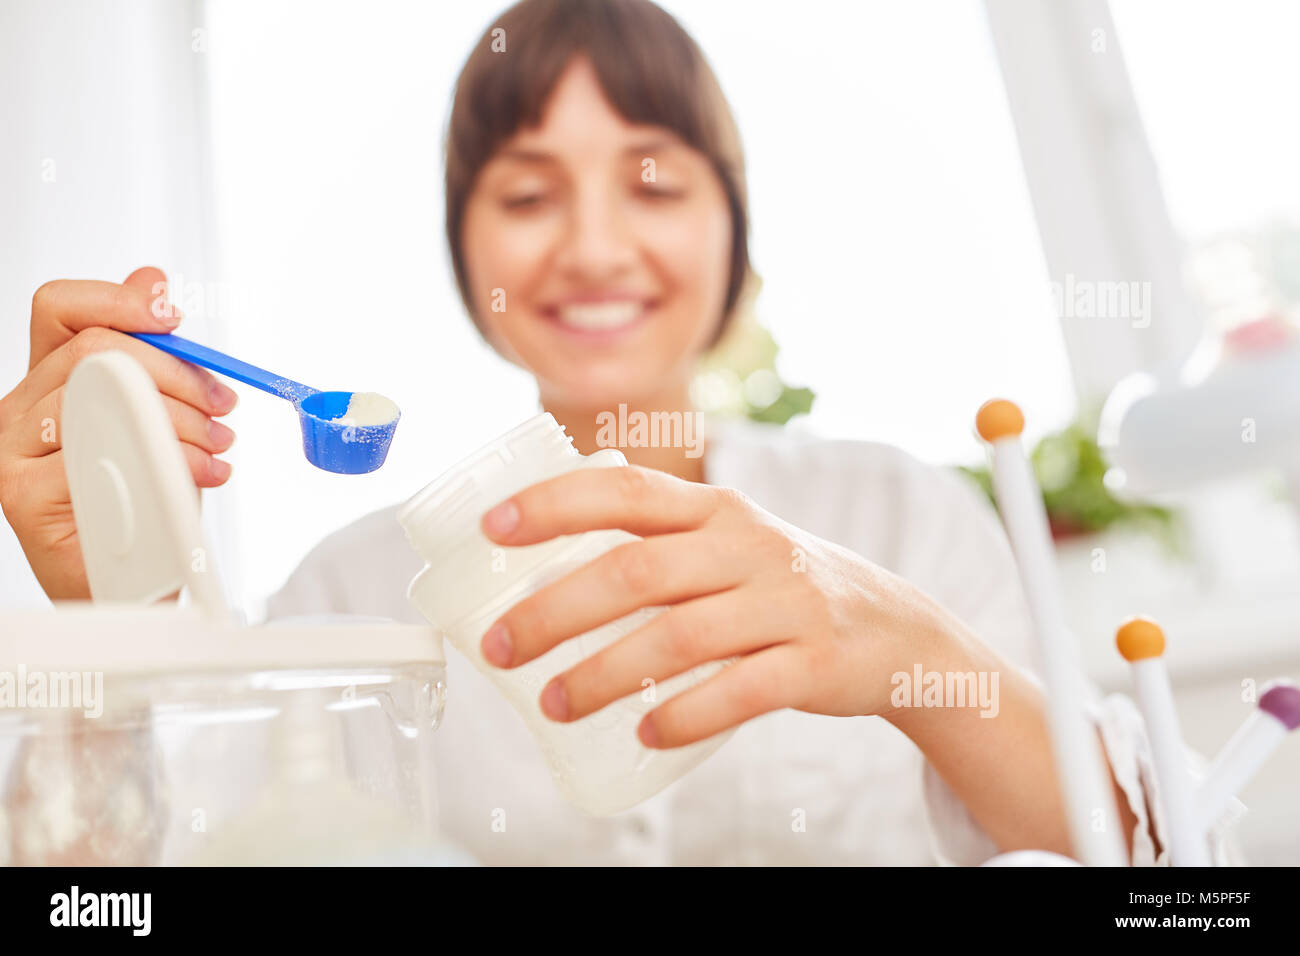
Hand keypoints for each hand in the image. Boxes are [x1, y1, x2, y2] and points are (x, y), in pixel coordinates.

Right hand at [0, 267, 237, 599]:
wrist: (130, 583)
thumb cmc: (140, 499)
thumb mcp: (159, 416)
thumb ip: (151, 355)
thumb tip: (152, 281)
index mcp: (48, 380)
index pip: (62, 310)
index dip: (117, 300)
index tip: (171, 318)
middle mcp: (19, 409)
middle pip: (95, 352)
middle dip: (177, 376)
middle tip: (222, 407)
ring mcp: (13, 451)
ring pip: (103, 400)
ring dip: (180, 423)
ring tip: (216, 450)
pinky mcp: (25, 493)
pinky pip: (104, 455)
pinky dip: (166, 463)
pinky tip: (197, 479)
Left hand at [478, 465, 959, 748]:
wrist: (896, 628)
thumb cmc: (780, 586)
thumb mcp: (729, 543)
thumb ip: (656, 546)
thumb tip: (541, 579)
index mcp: (715, 509)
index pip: (625, 489)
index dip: (555, 504)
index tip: (492, 530)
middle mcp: (747, 546)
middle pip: (637, 570)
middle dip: (556, 610)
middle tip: (500, 649)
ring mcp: (785, 602)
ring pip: (680, 637)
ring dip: (605, 674)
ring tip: (554, 705)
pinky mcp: (814, 662)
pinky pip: (742, 691)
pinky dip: (687, 714)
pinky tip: (645, 734)